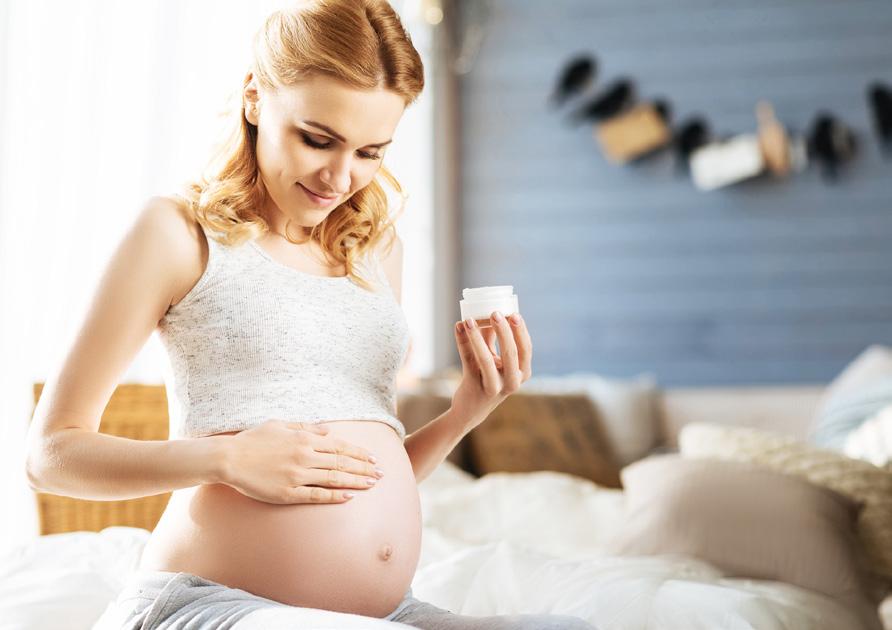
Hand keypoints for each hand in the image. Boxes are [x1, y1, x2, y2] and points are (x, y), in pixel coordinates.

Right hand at [220, 419, 382, 504]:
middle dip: (364, 468)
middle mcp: (304, 456)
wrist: (229, 458)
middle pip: (342, 463)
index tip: (372, 458)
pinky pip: (317, 496)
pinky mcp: (288, 492)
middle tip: (381, 474)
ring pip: (334, 479)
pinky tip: (349, 497)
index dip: (358, 453)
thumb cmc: (253, 440)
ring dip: (356, 481)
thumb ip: (305, 427)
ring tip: (372, 484)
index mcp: (304, 439)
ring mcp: (297, 475)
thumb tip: (328, 430)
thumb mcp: (280, 425)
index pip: (339, 447)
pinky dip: (335, 496)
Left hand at [451, 311, 532, 428]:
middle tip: (494, 312)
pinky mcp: (474, 388)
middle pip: (511, 354)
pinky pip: (468, 361)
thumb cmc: (486, 377)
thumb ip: (493, 337)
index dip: (520, 331)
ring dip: (477, 337)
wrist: (470, 409)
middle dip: (504, 331)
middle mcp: (512, 382)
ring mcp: (493, 387)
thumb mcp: (495, 358)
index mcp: (523, 373)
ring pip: (487, 360)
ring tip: (469, 320)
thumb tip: (487, 310)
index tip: (514, 313)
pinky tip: (458, 327)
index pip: (526, 349)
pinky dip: (462, 342)